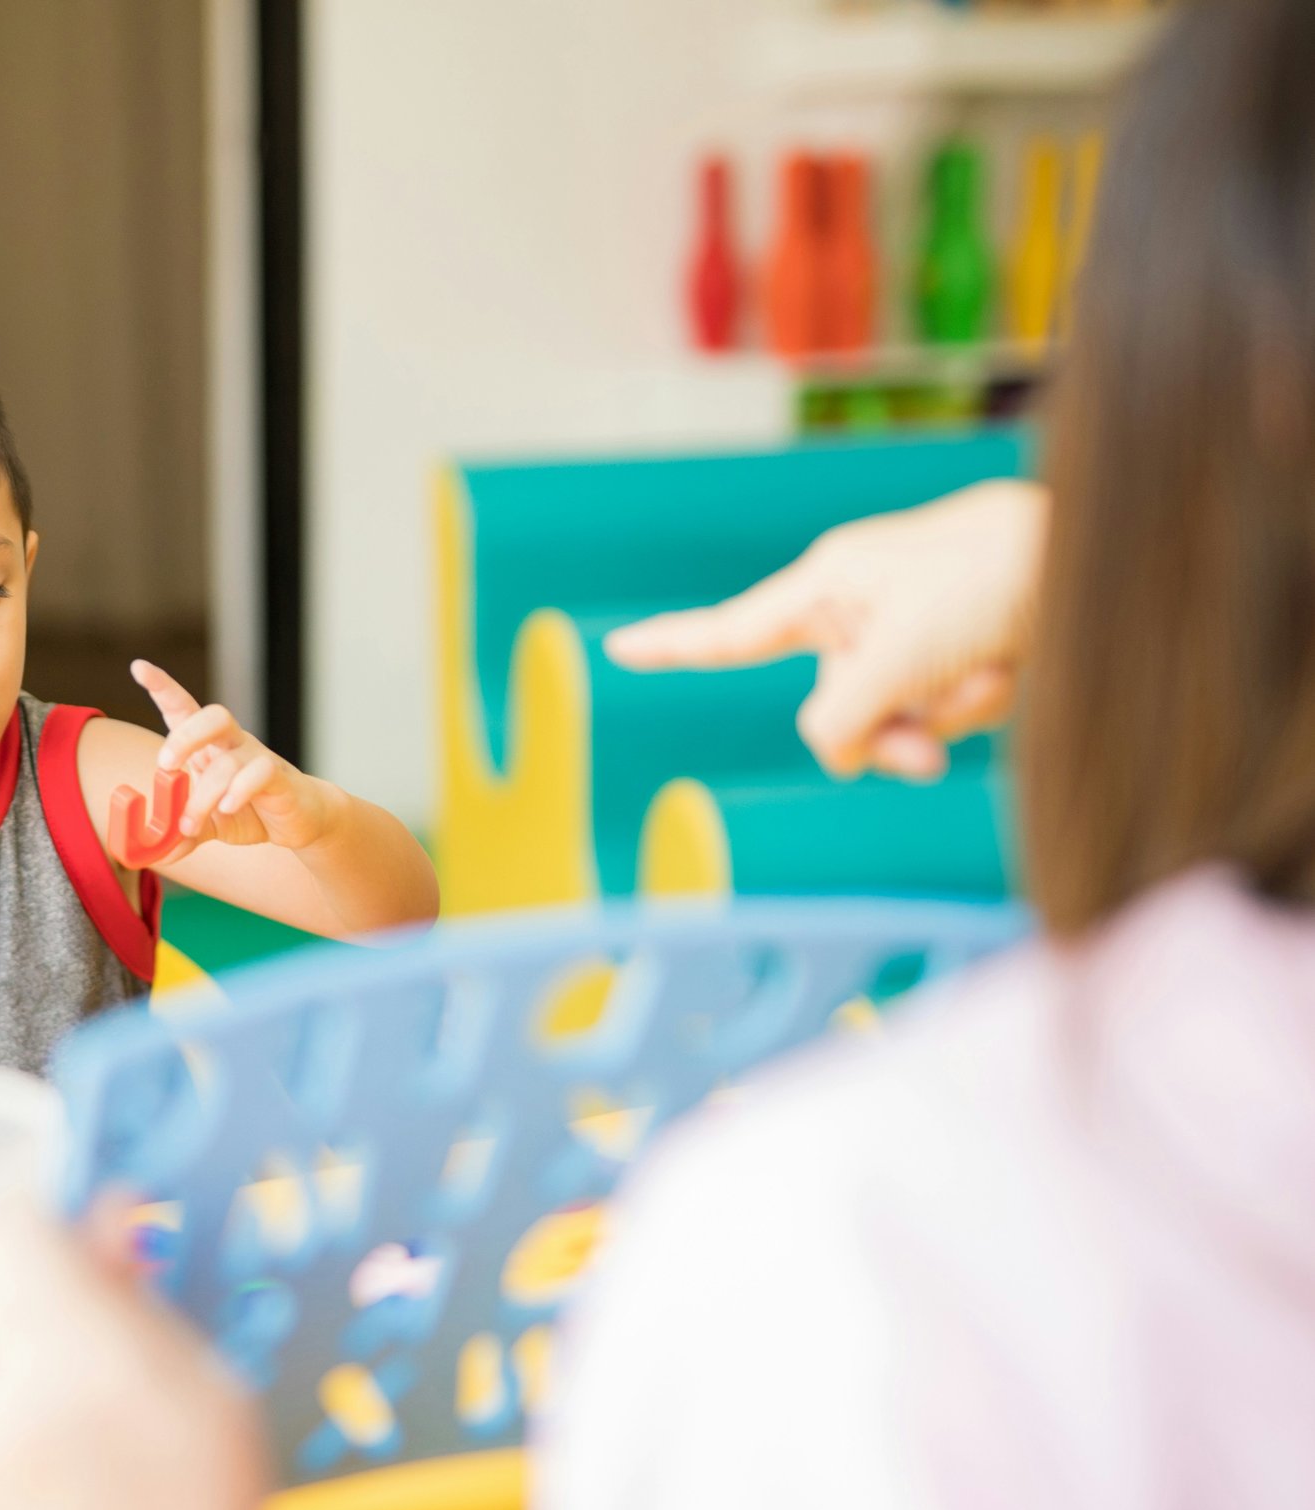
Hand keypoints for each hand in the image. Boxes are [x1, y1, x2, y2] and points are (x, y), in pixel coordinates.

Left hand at [0, 1203, 277, 1509]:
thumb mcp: (206, 1384)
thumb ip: (138, 1292)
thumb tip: (102, 1207)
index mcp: (93, 1359)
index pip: (12, 1232)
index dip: (44, 1224)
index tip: (70, 1241)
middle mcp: (13, 1393)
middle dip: (18, 1273)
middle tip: (63, 1307)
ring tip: (35, 1370)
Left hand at [132, 660, 341, 858]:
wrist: (301, 821)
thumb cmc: (251, 811)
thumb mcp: (209, 826)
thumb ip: (181, 834)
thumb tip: (151, 853)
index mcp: (208, 747)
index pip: (184, 708)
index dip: (163, 686)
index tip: (139, 668)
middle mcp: (232, 744)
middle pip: (212, 716)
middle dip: (184, 736)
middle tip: (166, 764)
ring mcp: (257, 757)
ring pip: (229, 760)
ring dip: (203, 794)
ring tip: (190, 824)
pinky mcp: (280, 778)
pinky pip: (261, 773)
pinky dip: (239, 791)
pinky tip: (229, 809)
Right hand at [603, 479, 1045, 779]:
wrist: (1097, 550)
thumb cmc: (988, 578)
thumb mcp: (896, 656)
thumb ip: (841, 718)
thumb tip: (833, 754)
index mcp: (827, 587)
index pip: (729, 631)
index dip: (670, 647)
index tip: (617, 649)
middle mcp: (861, 612)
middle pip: (833, 710)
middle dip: (886, 734)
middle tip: (928, 755)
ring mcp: (912, 634)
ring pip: (898, 720)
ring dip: (946, 718)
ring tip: (993, 675)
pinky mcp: (959, 649)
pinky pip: (945, 710)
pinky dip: (980, 704)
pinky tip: (1014, 666)